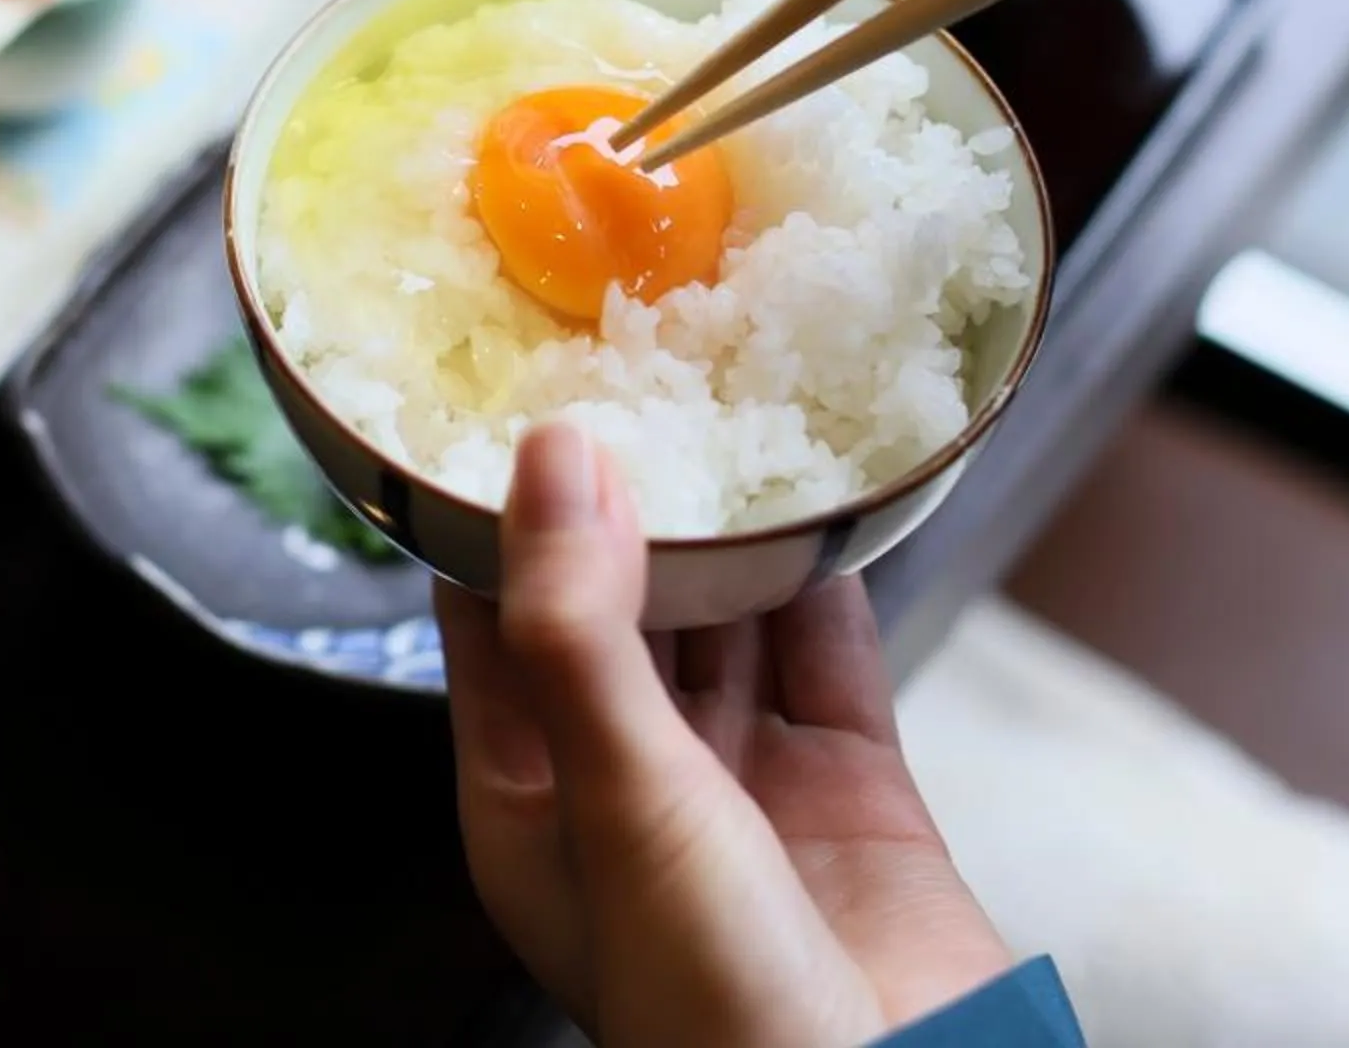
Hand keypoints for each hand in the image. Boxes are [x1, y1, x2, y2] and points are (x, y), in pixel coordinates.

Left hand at [436, 424, 1012, 1047]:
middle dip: (625, 498)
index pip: (493, 623)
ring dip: (732, 524)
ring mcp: (748, 790)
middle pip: (615, 608)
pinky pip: (833, 655)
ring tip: (728, 397)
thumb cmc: (723, 1015)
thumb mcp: (625, 799)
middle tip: (632, 365)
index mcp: (535, 803)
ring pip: (727, 621)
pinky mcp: (855, 794)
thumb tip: (548, 460)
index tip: (514, 393)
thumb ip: (579, 629)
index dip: (498, 510)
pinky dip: (832, 574)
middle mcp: (633, 788)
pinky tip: (830, 490)